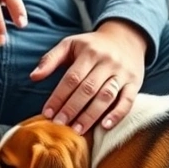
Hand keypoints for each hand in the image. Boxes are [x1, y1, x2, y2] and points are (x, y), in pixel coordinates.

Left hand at [31, 19, 146, 133]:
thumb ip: (51, 59)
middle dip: (72, 108)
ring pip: (106, 96)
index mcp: (89, 52)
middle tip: (59, 124)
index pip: (72, 78)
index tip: (47, 113)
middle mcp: (107, 62)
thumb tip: (33, 77)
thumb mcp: (70, 44)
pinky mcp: (135, 83)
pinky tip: (104, 126)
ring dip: (91, 115)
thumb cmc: (92, 45)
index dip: (59, 96)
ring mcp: (123, 73)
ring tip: (77, 130)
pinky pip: (127, 101)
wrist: (126, 37)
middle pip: (88, 89)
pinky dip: (117, 114)